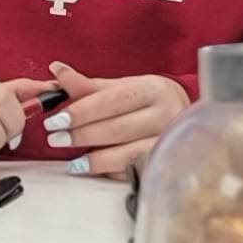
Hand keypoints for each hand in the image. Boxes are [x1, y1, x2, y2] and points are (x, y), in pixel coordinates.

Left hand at [43, 60, 188, 177]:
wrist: (187, 118)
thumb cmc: (148, 101)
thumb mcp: (123, 87)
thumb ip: (89, 85)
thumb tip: (56, 70)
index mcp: (153, 89)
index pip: (111, 101)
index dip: (80, 112)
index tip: (55, 120)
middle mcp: (167, 114)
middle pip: (117, 129)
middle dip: (82, 136)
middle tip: (56, 140)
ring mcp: (170, 142)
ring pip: (127, 154)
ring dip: (95, 160)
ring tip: (73, 163)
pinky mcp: (168, 164)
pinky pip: (135, 171)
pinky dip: (112, 172)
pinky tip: (95, 171)